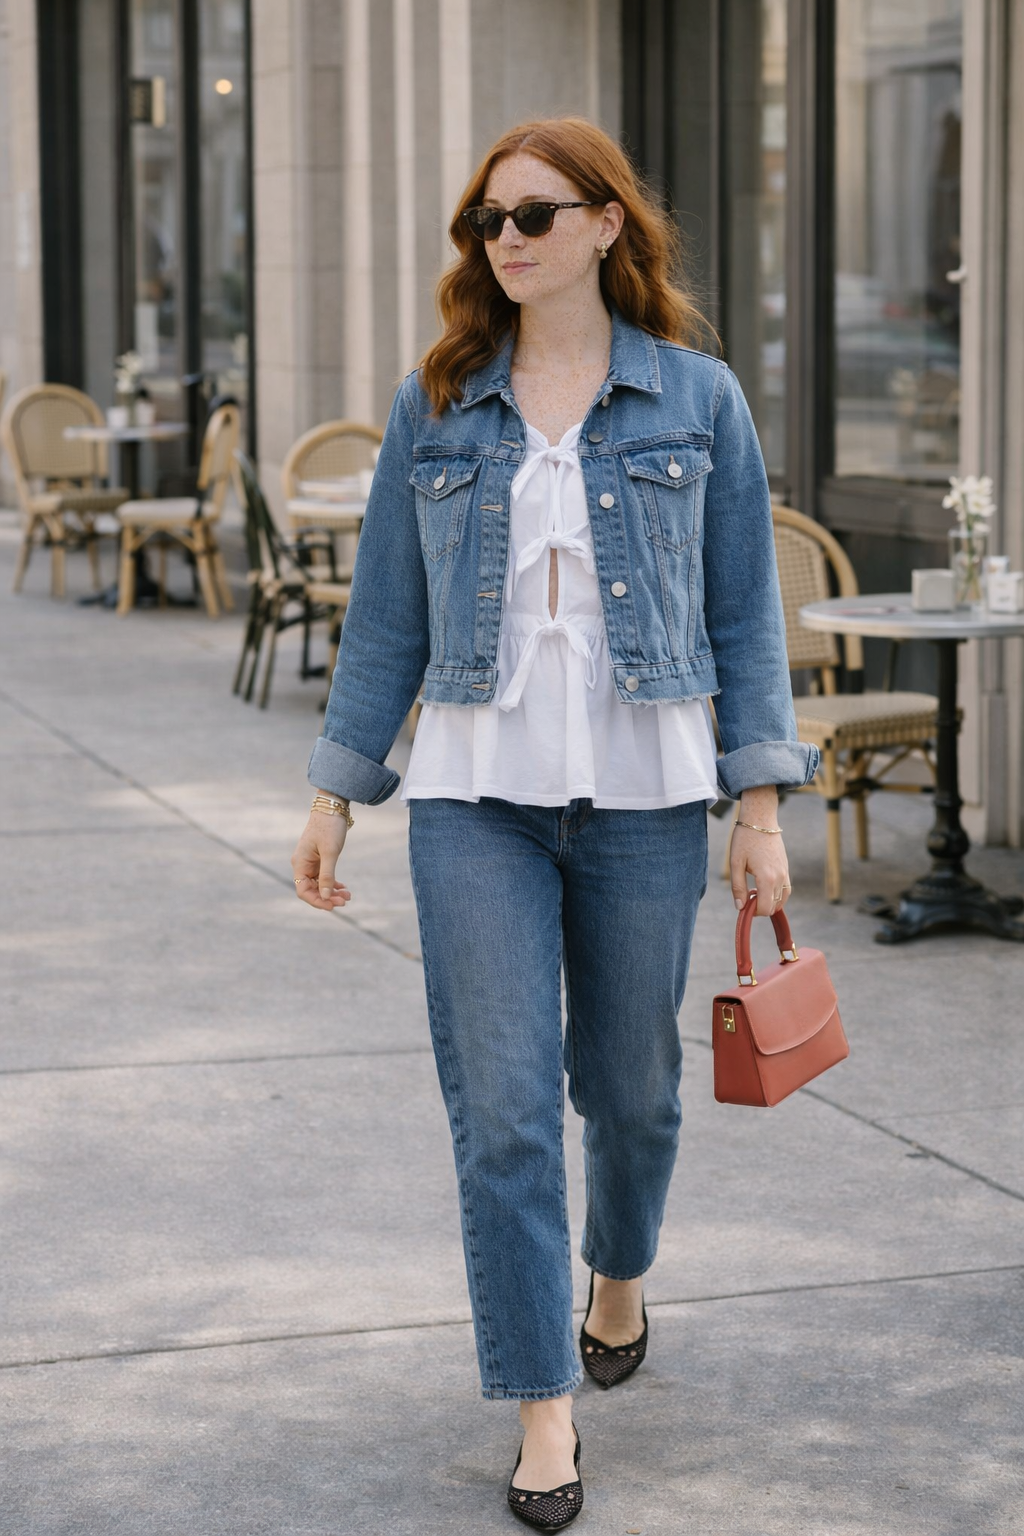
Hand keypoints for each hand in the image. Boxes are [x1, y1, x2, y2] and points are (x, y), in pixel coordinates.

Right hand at [290, 810, 351, 909]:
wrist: (332, 807)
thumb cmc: (329, 827)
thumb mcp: (330, 852)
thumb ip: (327, 875)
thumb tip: (326, 896)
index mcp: (300, 863)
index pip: (303, 890)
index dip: (317, 901)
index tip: (333, 905)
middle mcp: (302, 864)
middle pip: (311, 890)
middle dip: (327, 897)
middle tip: (345, 900)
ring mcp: (310, 862)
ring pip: (319, 884)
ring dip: (332, 892)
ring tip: (348, 896)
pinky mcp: (318, 859)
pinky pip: (323, 877)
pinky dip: (333, 883)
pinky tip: (343, 888)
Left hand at [729, 787, 790, 915]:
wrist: (761, 819)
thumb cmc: (745, 839)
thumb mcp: (736, 863)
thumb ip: (738, 887)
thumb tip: (740, 907)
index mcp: (767, 878)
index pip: (765, 908)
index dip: (753, 912)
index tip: (743, 905)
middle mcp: (780, 877)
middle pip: (774, 906)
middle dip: (760, 907)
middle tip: (746, 896)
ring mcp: (786, 872)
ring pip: (782, 899)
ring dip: (769, 902)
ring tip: (754, 892)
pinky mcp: (786, 867)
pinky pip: (786, 889)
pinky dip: (776, 894)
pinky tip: (763, 887)